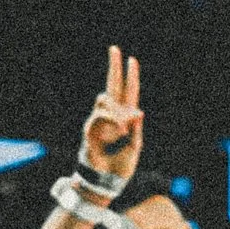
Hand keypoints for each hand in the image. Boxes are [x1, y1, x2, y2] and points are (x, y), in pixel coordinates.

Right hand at [77, 45, 143, 191]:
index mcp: (125, 117)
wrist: (107, 180)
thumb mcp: (135, 145)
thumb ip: (136, 128)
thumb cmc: (121, 165)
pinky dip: (113, 122)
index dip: (130, 76)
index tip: (132, 60)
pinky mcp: (90, 128)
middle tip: (115, 48)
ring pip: (106, 101)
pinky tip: (119, 131)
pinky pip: (102, 117)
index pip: (128, 92)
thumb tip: (139, 111)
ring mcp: (99, 120)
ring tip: (123, 131)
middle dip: (114, 67)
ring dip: (118, 113)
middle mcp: (111, 115)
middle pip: (112, 85)